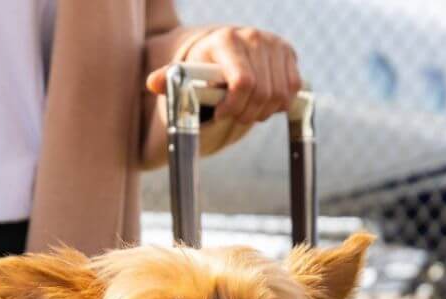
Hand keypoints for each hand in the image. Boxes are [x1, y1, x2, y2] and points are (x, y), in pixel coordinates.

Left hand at [147, 27, 301, 124]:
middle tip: (233, 115)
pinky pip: (292, 90)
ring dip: (262, 111)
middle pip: (263, 94)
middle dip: (246, 113)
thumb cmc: (202, 66)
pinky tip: (262, 100)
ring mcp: (274, 43)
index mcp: (227, 40)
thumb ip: (171, 79)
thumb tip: (153, 83)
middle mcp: (253, 37)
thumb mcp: (185, 73)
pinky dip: (278, 103)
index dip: (234, 107)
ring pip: (279, 96)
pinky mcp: (288, 53)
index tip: (220, 113)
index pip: (243, 83)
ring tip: (246, 107)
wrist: (222, 49)